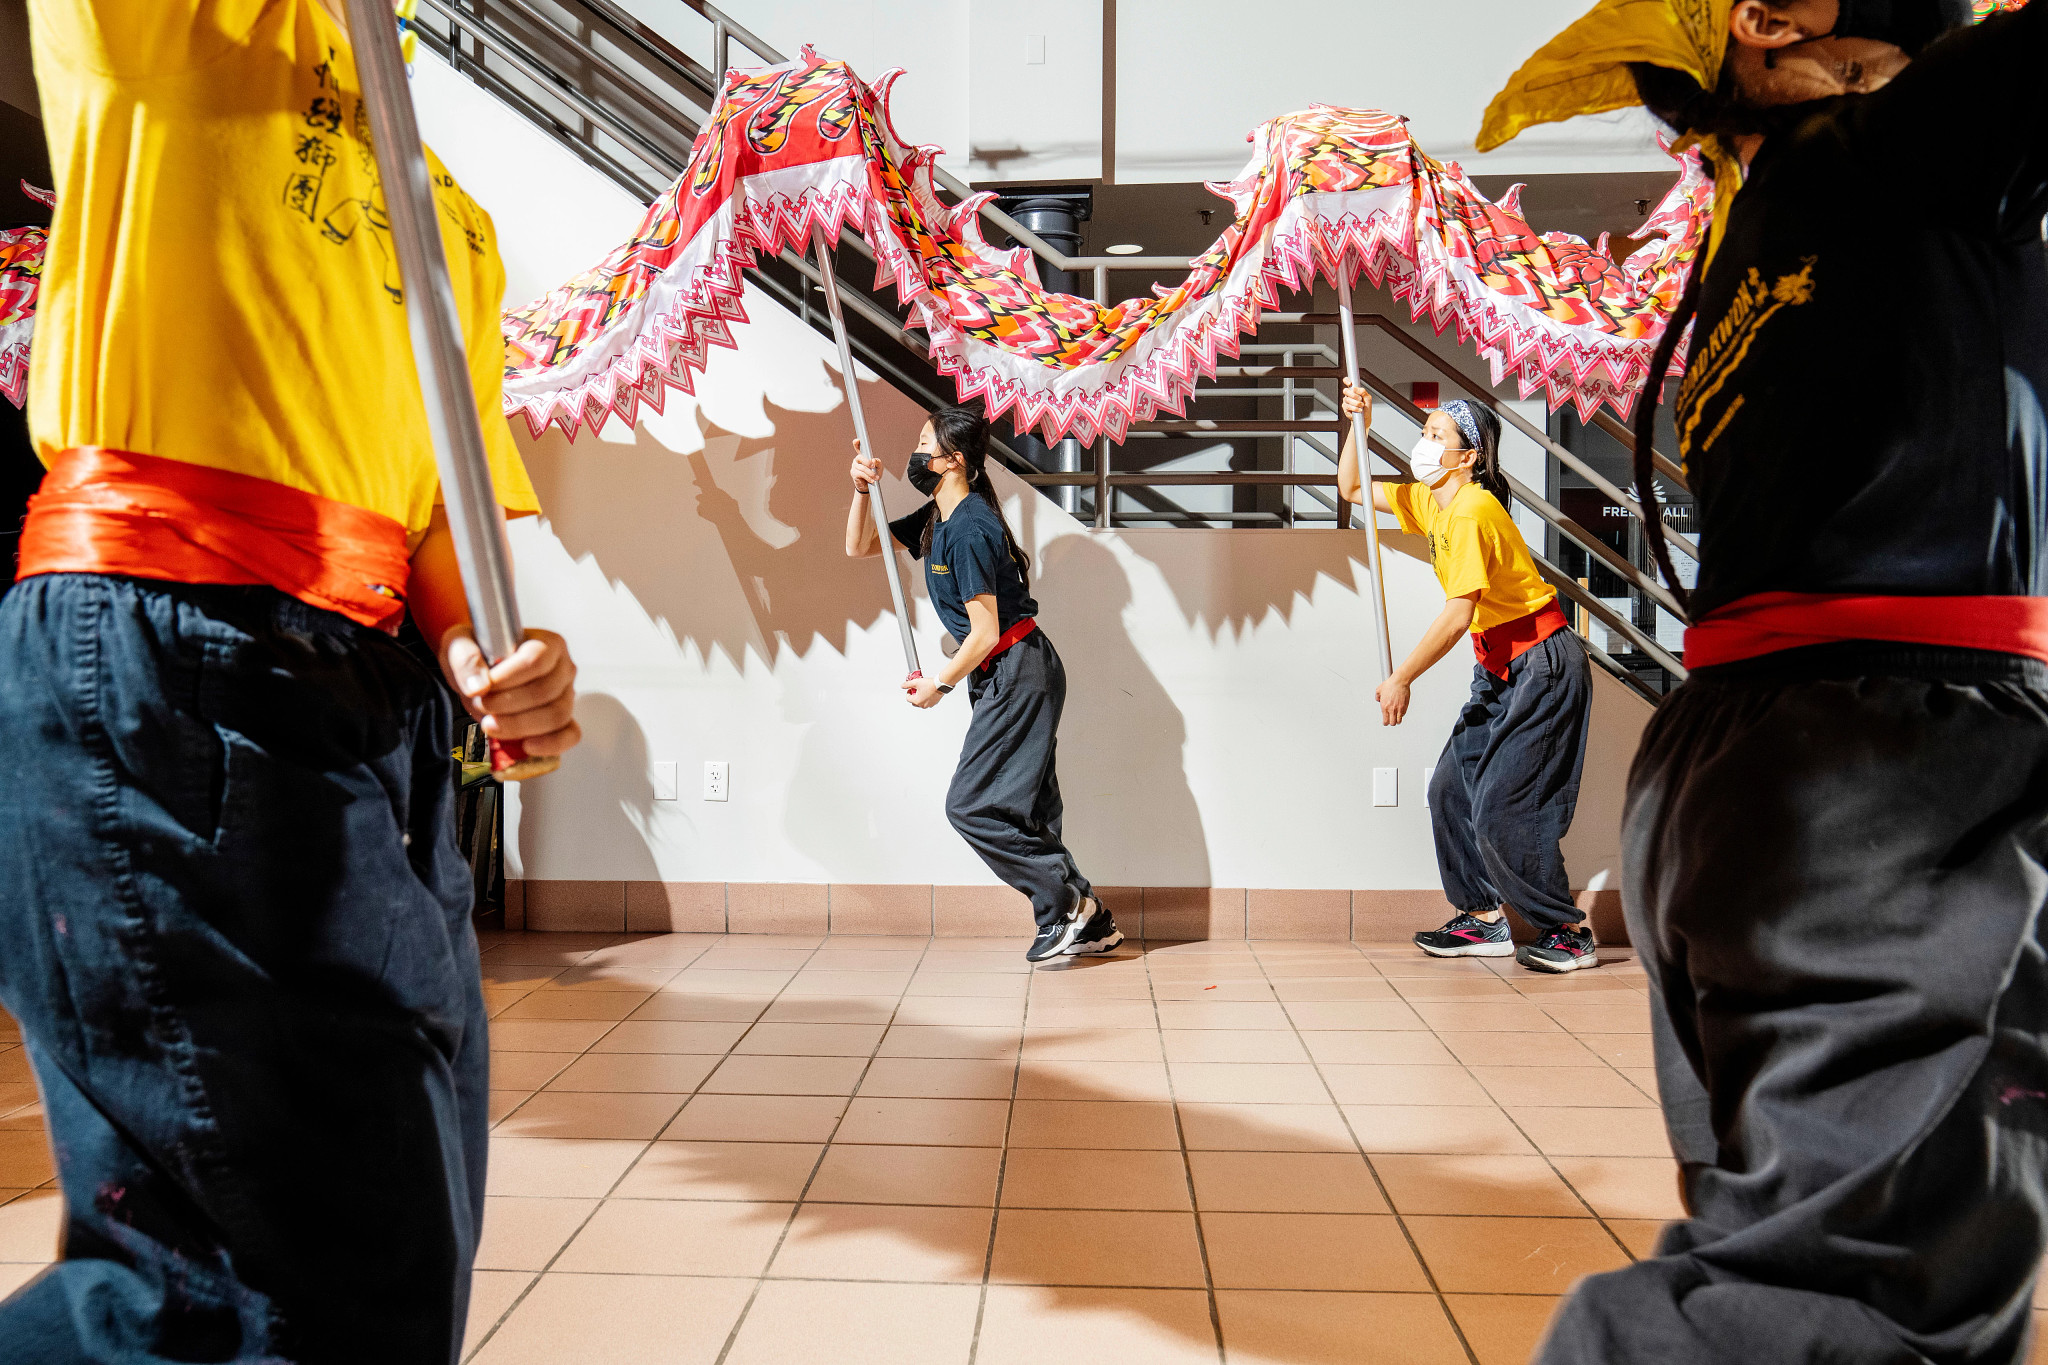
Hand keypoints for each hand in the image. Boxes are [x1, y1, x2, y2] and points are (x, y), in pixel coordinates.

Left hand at [440, 626, 581, 756]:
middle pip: (545, 692)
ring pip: (555, 716)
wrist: (480, 675)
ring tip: (491, 724)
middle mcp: (562, 669)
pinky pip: (569, 735)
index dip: (508, 679)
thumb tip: (479, 686)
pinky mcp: (564, 721)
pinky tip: (526, 745)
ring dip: (519, 725)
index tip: (484, 687)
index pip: (536, 660)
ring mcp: (566, 696)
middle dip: (507, 704)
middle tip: (482, 704)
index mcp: (547, 643)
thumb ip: (466, 659)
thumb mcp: (460, 645)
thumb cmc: (477, 655)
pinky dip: (550, 743)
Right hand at [850, 439, 880, 492]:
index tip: (857, 440)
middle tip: (873, 465)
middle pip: (860, 457)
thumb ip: (878, 462)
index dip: (857, 444)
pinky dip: (868, 477)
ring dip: (870, 473)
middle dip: (867, 461)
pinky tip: (872, 480)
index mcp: (863, 457)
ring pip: (862, 468)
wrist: (869, 487)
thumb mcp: (879, 468)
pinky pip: (861, 474)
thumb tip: (873, 459)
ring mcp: (854, 466)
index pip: (858, 448)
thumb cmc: (874, 475)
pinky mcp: (854, 473)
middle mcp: (857, 460)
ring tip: (876, 478)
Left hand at [903, 673, 942, 708]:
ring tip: (922, 690)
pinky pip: (927, 702)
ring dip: (919, 698)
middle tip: (915, 690)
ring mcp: (929, 705)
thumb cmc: (930, 684)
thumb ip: (907, 684)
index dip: (908, 692)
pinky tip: (927, 692)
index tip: (910, 689)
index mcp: (917, 701)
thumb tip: (902, 686)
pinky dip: (926, 699)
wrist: (940, 685)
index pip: (908, 698)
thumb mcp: (916, 682)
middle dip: (913, 696)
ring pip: (920, 703)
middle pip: (914, 702)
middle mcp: (922, 705)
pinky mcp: (934, 703)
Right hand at [1341, 377, 1371, 420]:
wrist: (1365, 417)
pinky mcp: (1345, 408)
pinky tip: (1359, 410)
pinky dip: (1355, 408)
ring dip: (1356, 403)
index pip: (1347, 382)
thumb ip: (1362, 391)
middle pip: (1345, 391)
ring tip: (1361, 405)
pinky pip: (1348, 406)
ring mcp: (1346, 401)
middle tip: (1360, 399)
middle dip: (1354, 395)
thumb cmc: (1366, 407)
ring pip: (1348, 399)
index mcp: (1354, 390)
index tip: (1350, 383)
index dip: (1346, 380)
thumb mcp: (1368, 397)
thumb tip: (1354, 388)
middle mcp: (1348, 395)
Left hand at [1375, 676, 1409, 726]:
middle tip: (1391, 720)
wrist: (1399, 681)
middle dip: (1391, 722)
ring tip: (1396, 718)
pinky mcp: (1405, 706)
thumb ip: (1377, 697)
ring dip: (1397, 720)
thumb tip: (1378, 699)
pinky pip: (1403, 714)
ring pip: (1399, 721)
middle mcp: (1392, 709)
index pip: (1385, 721)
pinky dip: (1402, 714)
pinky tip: (1400, 712)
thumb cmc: (1390, 684)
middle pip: (1392, 723)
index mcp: (1384, 706)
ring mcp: (1399, 708)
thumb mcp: (1379, 690)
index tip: (1385, 722)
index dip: (1385, 722)